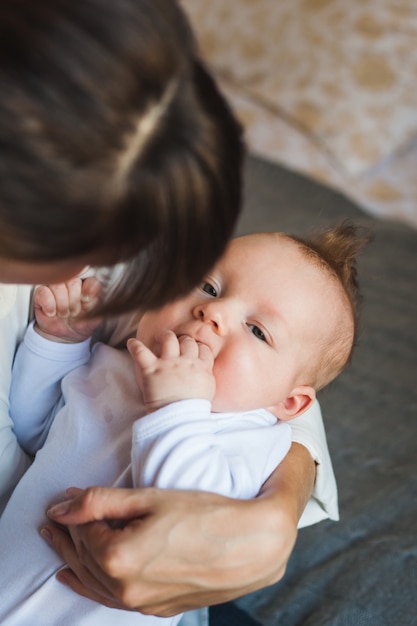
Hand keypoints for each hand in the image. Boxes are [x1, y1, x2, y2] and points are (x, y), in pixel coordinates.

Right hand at [34, 277, 100, 342]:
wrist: (66, 336)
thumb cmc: (81, 323)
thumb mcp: (96, 316)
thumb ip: (99, 301)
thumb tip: (94, 289)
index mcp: (87, 285)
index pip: (89, 279)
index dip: (88, 291)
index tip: (85, 302)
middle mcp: (71, 282)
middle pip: (73, 281)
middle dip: (74, 302)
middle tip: (74, 312)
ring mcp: (55, 286)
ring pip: (57, 286)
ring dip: (62, 305)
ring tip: (64, 314)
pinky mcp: (40, 293)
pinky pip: (43, 292)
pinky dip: (49, 305)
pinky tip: (52, 313)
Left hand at [44, 485, 296, 615]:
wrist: (253, 545)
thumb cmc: (206, 515)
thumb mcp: (151, 499)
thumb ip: (101, 502)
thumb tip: (62, 505)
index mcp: (120, 558)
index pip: (83, 532)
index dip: (73, 512)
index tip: (67, 495)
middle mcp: (126, 588)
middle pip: (84, 558)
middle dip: (66, 536)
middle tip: (52, 520)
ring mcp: (142, 603)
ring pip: (93, 581)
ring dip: (73, 560)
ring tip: (56, 543)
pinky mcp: (157, 608)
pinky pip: (112, 600)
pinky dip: (89, 586)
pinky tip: (75, 578)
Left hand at [127, 331, 214, 411]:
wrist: (179, 418)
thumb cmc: (194, 408)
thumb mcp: (208, 390)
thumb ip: (206, 374)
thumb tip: (203, 367)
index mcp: (201, 367)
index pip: (202, 348)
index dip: (198, 347)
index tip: (194, 349)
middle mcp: (186, 361)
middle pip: (187, 341)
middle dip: (183, 340)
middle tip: (179, 343)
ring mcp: (168, 364)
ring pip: (169, 339)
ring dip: (165, 337)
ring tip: (162, 338)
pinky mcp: (151, 369)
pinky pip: (141, 352)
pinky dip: (135, 346)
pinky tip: (131, 343)